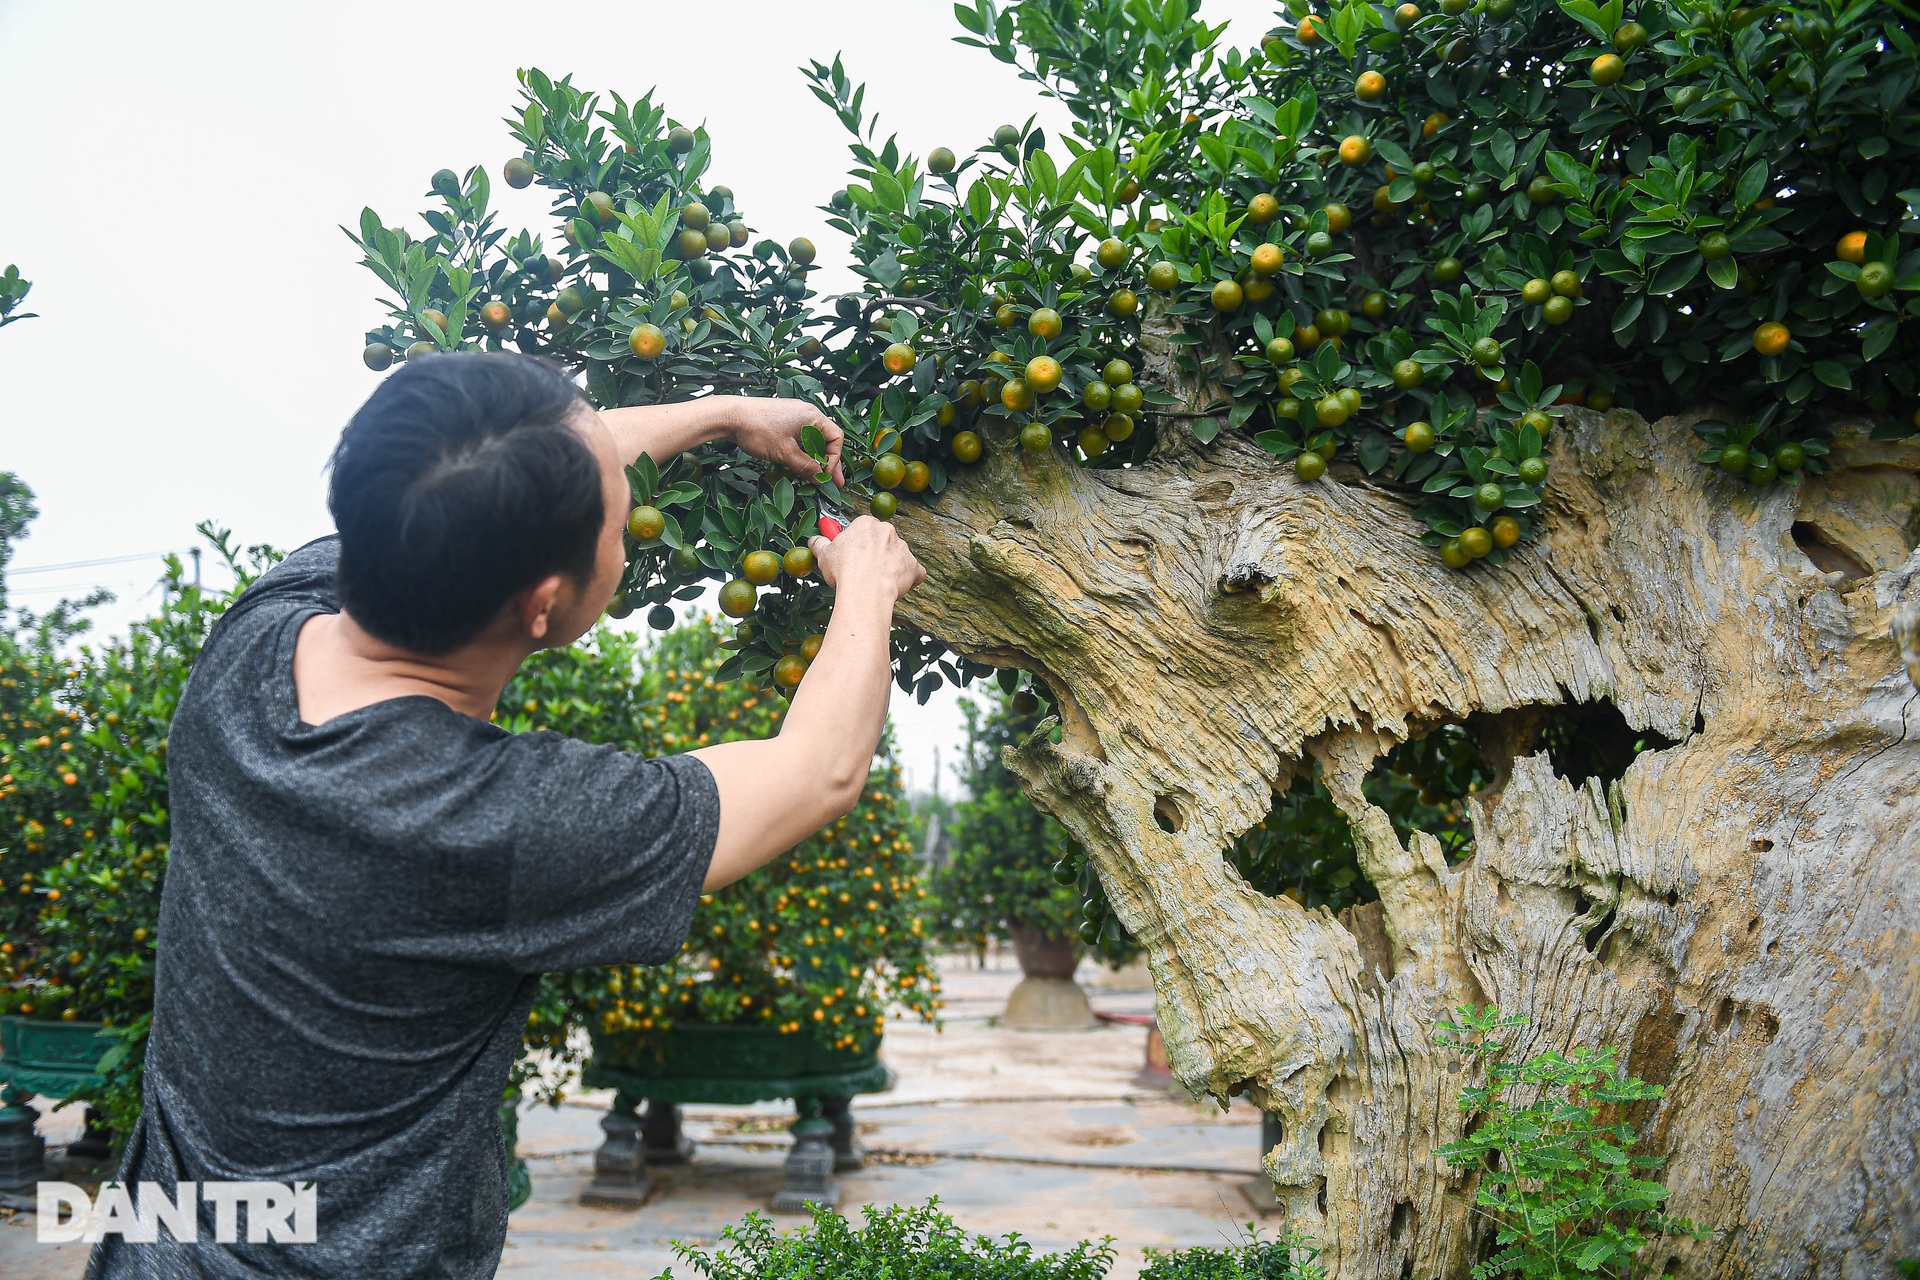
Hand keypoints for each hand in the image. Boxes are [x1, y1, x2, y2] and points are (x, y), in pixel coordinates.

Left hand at [726, 396, 843, 485]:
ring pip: (811, 439)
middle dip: (827, 461)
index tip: (826, 475)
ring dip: (813, 457)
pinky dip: (801, 450)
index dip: (834, 459)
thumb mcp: (785, 453)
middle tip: (830, 481)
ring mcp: (793, 415)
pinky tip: (797, 462)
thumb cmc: (757, 429)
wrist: (729, 415)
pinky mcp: (781, 420)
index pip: (836, 438)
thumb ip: (805, 467)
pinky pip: (799, 436)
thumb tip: (819, 477)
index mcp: (812, 416)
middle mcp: (805, 413)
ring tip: (814, 474)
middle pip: (826, 438)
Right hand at [809, 517, 924, 604]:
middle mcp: (888, 531)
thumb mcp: (823, 554)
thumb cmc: (844, 570)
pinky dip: (908, 578)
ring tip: (876, 582)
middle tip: (863, 570)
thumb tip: (814, 540)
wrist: (865, 590)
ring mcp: (903, 548)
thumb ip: (819, 543)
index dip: (857, 544)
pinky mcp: (913, 566)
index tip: (851, 555)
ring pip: (898, 556)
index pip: (864, 529)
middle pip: (882, 541)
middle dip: (875, 554)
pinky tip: (896, 587)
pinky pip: (914, 572)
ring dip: (890, 566)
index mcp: (867, 524)